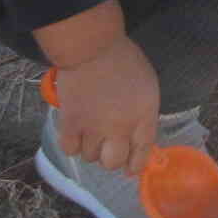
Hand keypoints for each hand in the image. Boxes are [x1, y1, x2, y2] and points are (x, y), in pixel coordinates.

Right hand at [51, 38, 159, 176]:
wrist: (92, 48)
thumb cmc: (124, 60)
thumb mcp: (147, 85)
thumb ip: (144, 112)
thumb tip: (139, 134)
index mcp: (143, 117)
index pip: (142, 153)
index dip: (136, 165)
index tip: (130, 169)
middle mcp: (120, 128)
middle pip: (113, 162)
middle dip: (111, 157)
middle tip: (107, 145)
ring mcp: (93, 128)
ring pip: (90, 157)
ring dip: (91, 148)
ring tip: (90, 131)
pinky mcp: (70, 124)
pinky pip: (70, 150)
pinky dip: (72, 144)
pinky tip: (75, 132)